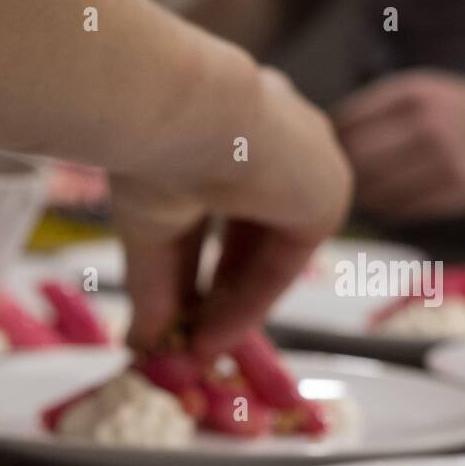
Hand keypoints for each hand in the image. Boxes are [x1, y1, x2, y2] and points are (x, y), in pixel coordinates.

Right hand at [113, 67, 351, 357]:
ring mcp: (309, 166)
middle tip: (187, 341)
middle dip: (218, 296)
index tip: (175, 313)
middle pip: (252, 239)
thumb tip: (137, 345)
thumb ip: (151, 288)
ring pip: (271, 254)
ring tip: (196, 350)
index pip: (223, 211)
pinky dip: (250, 305)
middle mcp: (278, 141)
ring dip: (232, 309)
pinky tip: (212, 335)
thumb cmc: (149, 150)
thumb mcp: (147, 231)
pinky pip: (285, 264)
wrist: (177, 115)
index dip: (197, 268)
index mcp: (235, 128)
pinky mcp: (326, 195)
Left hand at [334, 70, 464, 220]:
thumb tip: (314, 143)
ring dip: (359, 197)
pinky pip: (400, 209)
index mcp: (410, 95)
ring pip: (375, 190)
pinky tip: (383, 202)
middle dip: (340, 175)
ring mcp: (444, 158)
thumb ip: (367, 112)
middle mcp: (428, 124)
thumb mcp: (410, 92)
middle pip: (357, 160)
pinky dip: (383, 209)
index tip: (326, 154)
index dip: (329, 145)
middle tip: (336, 182)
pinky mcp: (456, 190)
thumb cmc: (443, 111)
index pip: (345, 125)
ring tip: (359, 193)